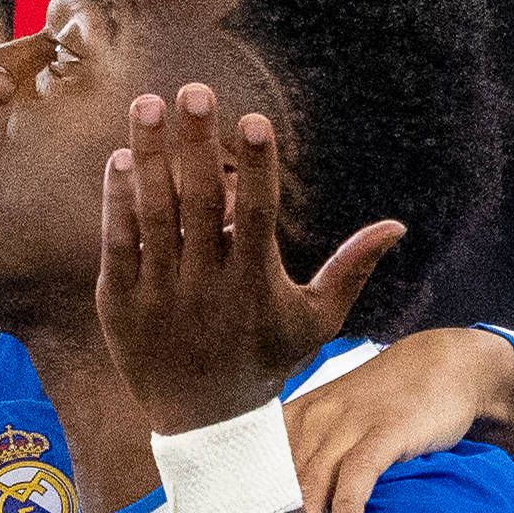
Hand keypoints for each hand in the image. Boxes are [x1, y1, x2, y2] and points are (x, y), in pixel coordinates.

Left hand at [91, 84, 402, 447]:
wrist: (204, 422)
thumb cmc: (266, 361)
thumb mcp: (316, 322)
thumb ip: (351, 269)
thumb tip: (397, 225)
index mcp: (254, 285)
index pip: (258, 216)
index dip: (257, 167)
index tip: (254, 119)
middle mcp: (205, 287)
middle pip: (201, 204)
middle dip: (198, 145)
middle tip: (194, 90)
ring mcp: (159, 294)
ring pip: (154, 215)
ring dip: (151, 158)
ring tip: (147, 105)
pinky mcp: (120, 302)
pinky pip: (117, 242)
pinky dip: (117, 201)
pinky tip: (121, 158)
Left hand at [278, 323, 513, 512]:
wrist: (445, 364)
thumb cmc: (388, 404)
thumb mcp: (341, 423)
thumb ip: (313, 456)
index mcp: (297, 418)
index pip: (257, 468)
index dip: (245, 510)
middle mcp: (315, 418)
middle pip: (280, 483)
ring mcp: (349, 423)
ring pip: (311, 482)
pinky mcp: (384, 431)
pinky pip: (356, 476)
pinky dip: (347, 512)